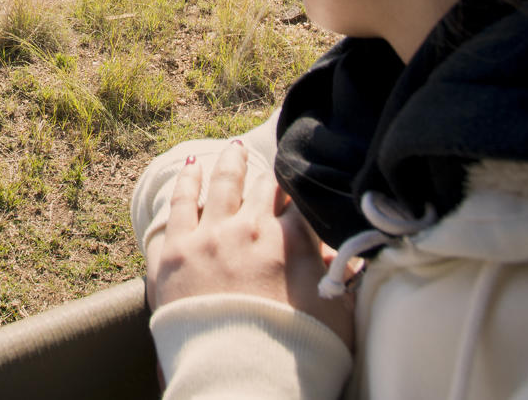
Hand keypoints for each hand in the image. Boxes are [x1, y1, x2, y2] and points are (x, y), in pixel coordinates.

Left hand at [145, 140, 355, 349]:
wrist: (238, 378)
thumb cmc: (294, 356)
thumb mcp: (337, 317)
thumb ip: (343, 280)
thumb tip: (353, 259)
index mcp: (291, 242)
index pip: (299, 201)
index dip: (302, 188)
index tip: (302, 179)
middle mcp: (249, 229)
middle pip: (261, 188)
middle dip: (267, 174)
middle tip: (271, 161)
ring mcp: (208, 237)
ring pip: (220, 185)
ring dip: (230, 165)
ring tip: (234, 151)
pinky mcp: (173, 252)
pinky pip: (179, 205)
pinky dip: (187, 184)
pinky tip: (191, 170)